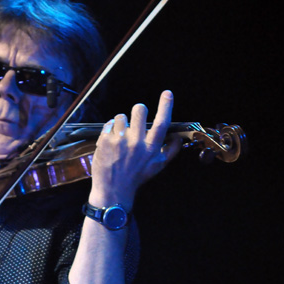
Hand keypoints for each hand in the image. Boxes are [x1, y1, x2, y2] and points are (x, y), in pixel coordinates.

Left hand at [89, 90, 180, 209]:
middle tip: (136, 117)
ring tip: (121, 133)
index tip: (167, 93)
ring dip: (121, 121)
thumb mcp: (158, 166)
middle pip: (140, 111)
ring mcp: (119, 141)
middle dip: (138, 110)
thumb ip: (171, 150)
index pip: (161, 123)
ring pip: (121, 116)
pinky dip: (110, 128)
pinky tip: (111, 139)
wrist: (113, 190)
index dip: (166, 106)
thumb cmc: (137, 177)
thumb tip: (178, 136)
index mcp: (151, 148)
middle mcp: (136, 143)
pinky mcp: (105, 141)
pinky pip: (108, 123)